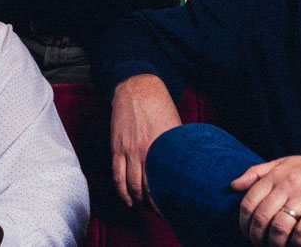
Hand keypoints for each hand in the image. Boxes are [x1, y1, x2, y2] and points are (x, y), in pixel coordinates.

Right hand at [109, 74, 181, 206]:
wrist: (136, 88)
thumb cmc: (158, 105)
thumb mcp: (174, 126)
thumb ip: (175, 147)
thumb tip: (184, 164)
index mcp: (162, 147)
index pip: (165, 180)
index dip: (169, 197)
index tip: (174, 206)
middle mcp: (145, 151)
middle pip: (148, 187)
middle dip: (154, 204)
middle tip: (160, 212)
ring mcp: (128, 150)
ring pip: (131, 185)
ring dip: (138, 200)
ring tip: (145, 208)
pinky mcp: (117, 148)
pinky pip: (117, 175)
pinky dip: (122, 191)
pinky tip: (128, 200)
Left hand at [230, 155, 300, 246]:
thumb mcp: (283, 163)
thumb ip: (257, 173)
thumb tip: (233, 186)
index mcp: (275, 174)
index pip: (249, 201)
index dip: (244, 222)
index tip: (246, 232)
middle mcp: (288, 184)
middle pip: (262, 216)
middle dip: (256, 236)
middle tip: (258, 244)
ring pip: (279, 226)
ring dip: (274, 243)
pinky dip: (296, 244)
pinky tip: (295, 246)